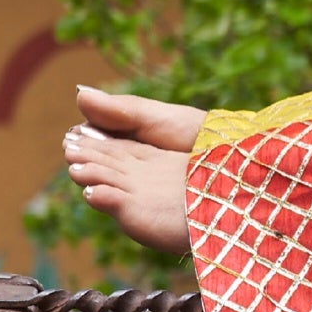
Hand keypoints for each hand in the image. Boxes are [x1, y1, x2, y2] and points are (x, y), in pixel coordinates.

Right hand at [64, 85, 201, 251]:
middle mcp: (135, 174)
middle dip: (86, 160)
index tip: (73, 137)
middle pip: (100, 167)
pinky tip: (97, 192)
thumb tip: (80, 95)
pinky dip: (107, 198)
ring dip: (91, 178)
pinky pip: (122, 205)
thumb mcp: (160, 119)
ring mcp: (141, 196)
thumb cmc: (204, 137)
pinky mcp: (149, 216)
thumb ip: (122, 112)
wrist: (240, 164)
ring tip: (78, 169)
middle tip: (72, 152)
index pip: (100, 146)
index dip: (86, 142)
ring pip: (107, 186)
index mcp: (136, 150)